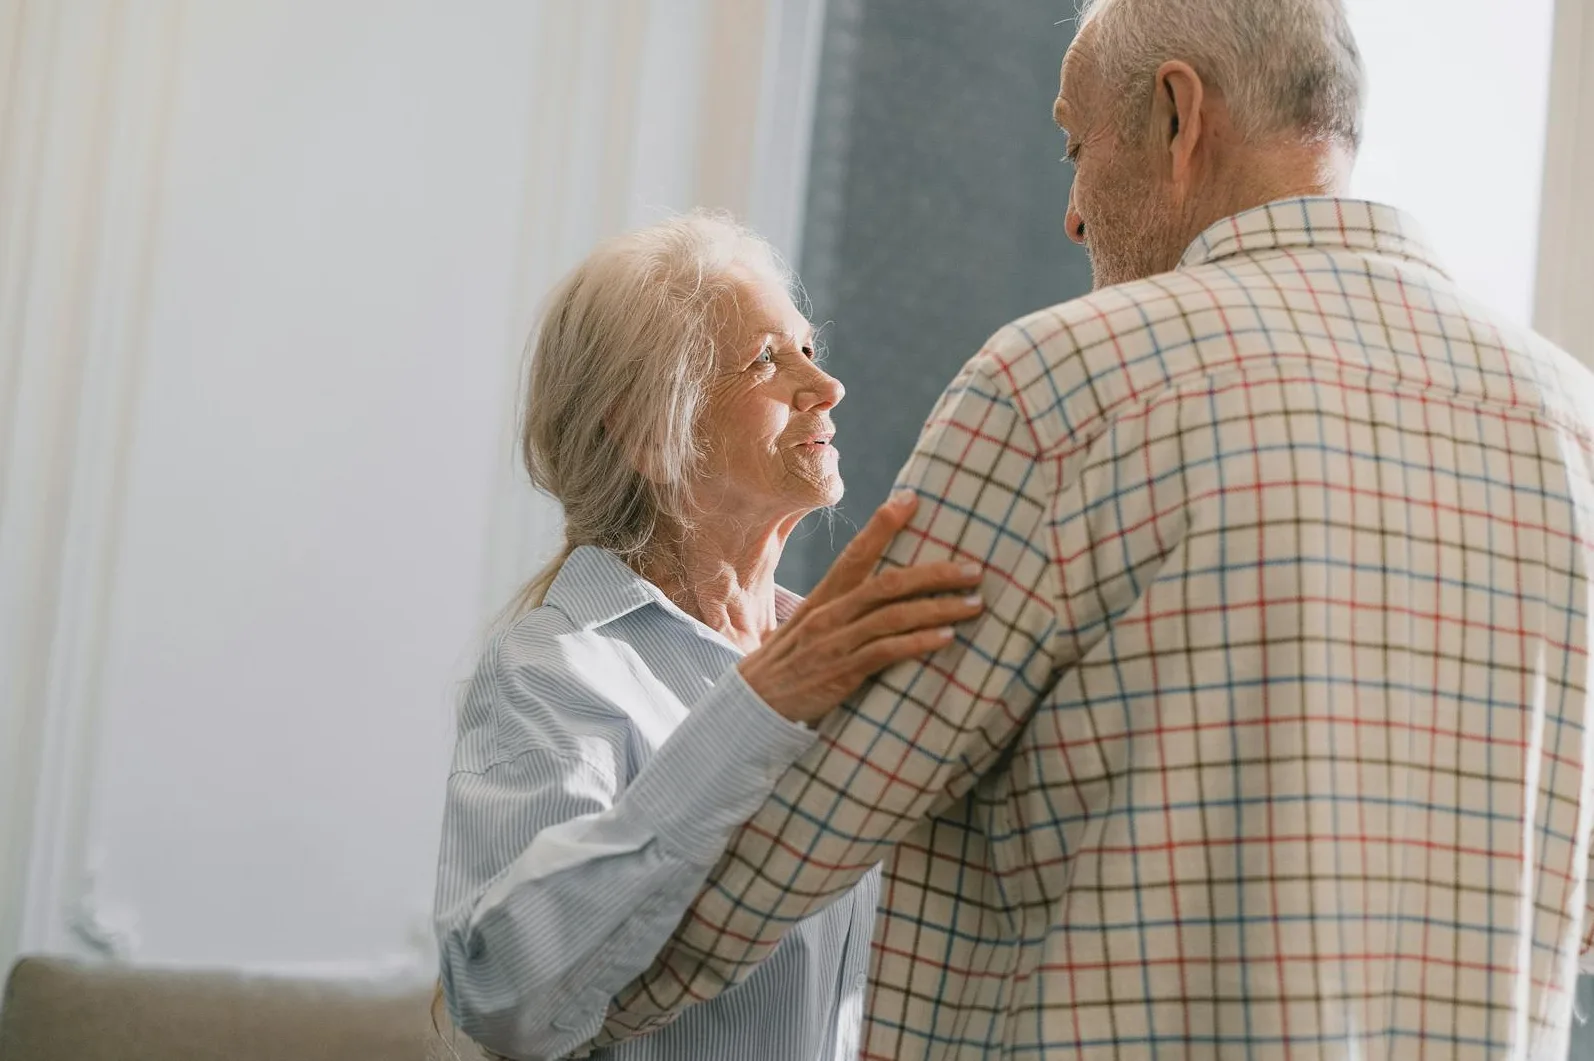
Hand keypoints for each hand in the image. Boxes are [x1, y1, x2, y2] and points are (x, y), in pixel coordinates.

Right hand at [739, 492, 983, 725]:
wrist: (753, 705)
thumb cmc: (790, 663)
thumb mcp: (810, 625)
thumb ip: (842, 607)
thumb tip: (883, 592)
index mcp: (823, 597)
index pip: (856, 553)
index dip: (884, 525)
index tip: (912, 498)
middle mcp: (830, 614)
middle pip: (888, 583)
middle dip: (935, 573)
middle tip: (975, 569)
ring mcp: (835, 642)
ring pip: (894, 616)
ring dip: (939, 608)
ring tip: (974, 604)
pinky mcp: (841, 673)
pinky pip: (886, 652)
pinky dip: (918, 642)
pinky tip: (946, 638)